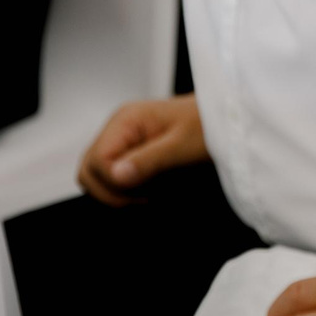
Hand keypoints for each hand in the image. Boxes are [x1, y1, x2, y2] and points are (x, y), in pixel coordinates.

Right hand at [76, 95, 208, 205]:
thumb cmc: (210, 126)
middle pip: (88, 173)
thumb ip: (149, 160)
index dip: (116, 183)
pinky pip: (115, 180)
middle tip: (148, 196)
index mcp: (126, 121)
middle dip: (113, 193)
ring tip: (155, 191)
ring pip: (98, 179)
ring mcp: (122, 141)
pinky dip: (131, 191)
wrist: (227, 119)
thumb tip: (116, 176)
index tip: (146, 191)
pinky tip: (156, 189)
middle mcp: (117, 129)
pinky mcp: (130, 154)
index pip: (96, 162)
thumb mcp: (183, 146)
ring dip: (122, 194)